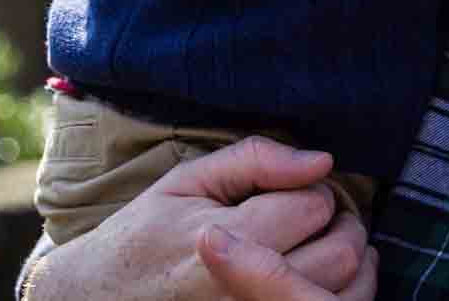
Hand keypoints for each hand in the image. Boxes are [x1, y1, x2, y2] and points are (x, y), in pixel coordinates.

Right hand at [29, 138, 371, 299]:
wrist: (99, 300)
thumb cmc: (144, 235)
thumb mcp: (186, 182)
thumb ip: (255, 160)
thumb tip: (321, 160)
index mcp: (223, 241)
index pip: (311, 207)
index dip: (314, 190)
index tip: (298, 189)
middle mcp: (242, 291)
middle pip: (337, 253)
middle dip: (342, 223)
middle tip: (323, 212)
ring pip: (341, 292)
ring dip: (349, 259)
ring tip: (327, 240)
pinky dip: (342, 294)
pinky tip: (324, 273)